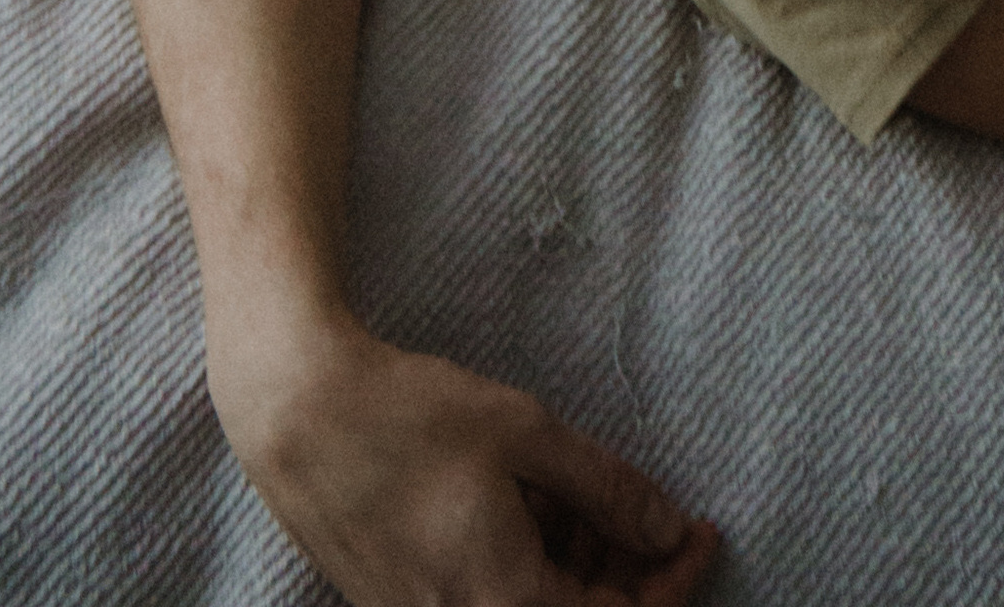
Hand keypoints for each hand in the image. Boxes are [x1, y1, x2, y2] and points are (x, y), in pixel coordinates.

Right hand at [218, 314, 717, 606]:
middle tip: (637, 506)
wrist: (300, 415)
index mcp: (506, 602)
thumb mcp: (527, 434)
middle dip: (621, 571)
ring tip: (572, 492)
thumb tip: (668, 528)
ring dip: (570, 566)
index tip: (703, 533)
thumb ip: (607, 489)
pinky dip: (523, 567)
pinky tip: (524, 508)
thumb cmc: (411, 416)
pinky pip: (485, 603)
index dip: (675, 581)